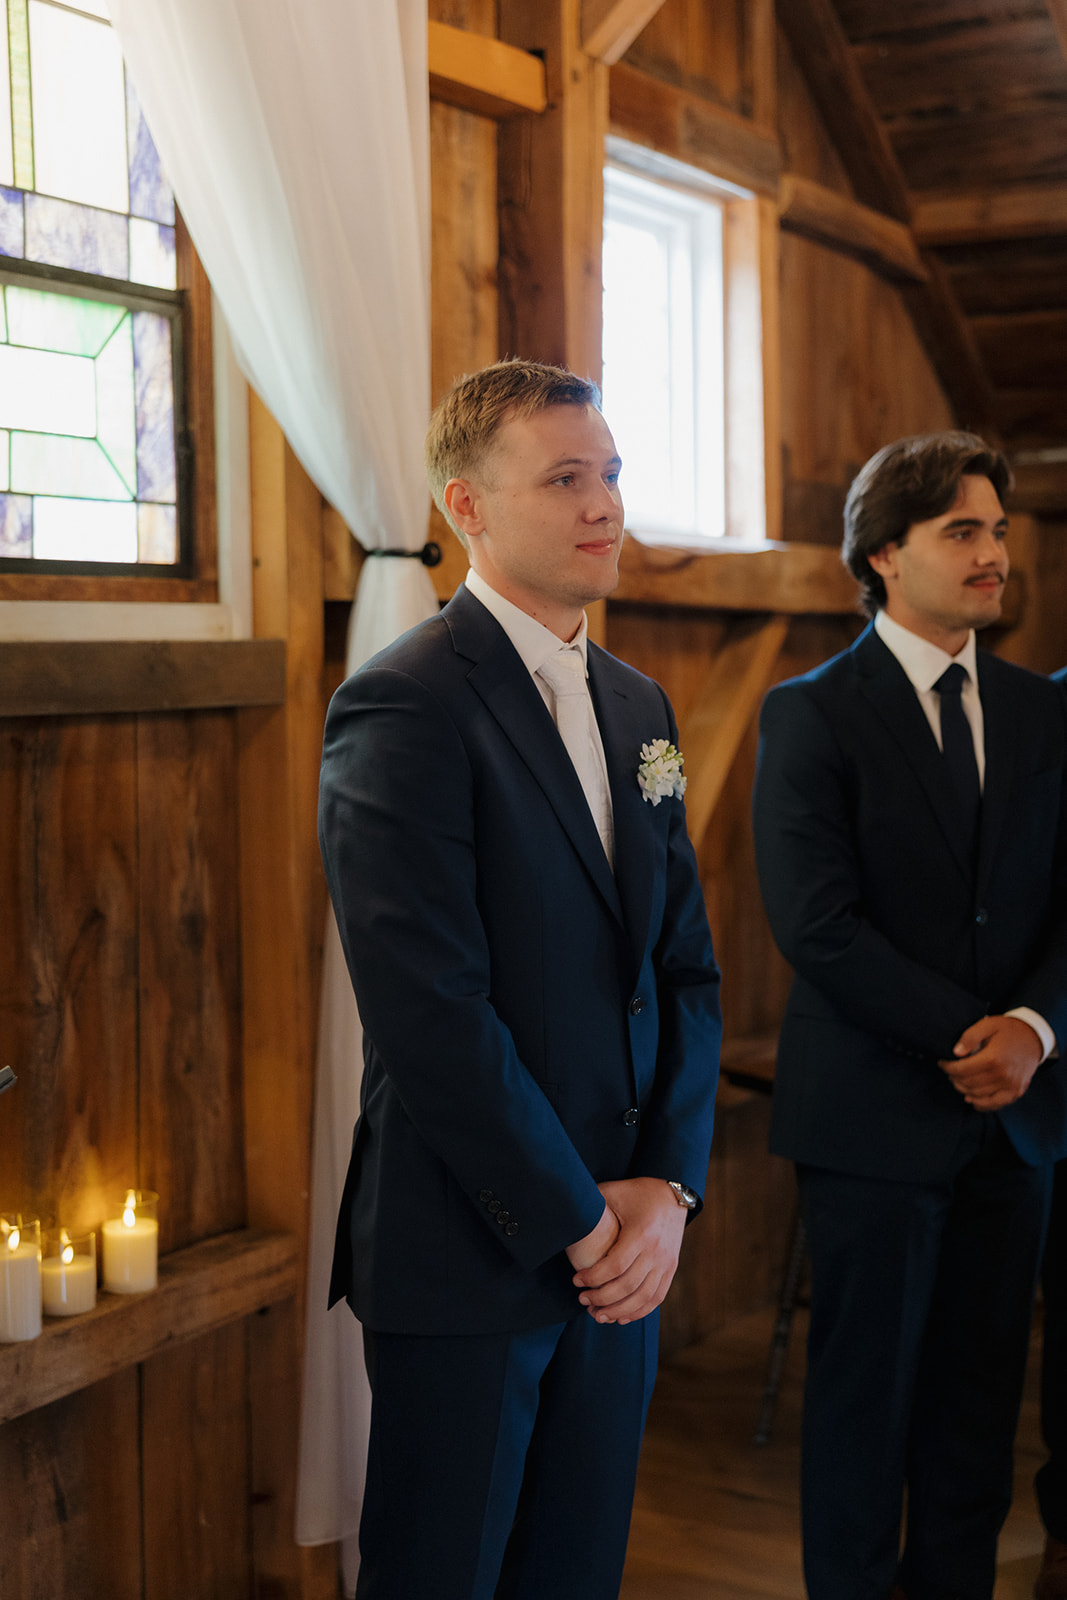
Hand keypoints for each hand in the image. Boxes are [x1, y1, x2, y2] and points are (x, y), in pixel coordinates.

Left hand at [570, 1178, 687, 1325]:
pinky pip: (656, 1298)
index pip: (615, 1266)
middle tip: (582, 1300)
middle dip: (601, 1298)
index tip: (576, 1281)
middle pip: (627, 1286)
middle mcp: (657, 1251)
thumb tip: (564, 1213)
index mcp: (641, 1233)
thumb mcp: (613, 1192)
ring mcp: (666, 1262)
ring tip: (597, 1314)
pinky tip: (620, 1317)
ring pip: (642, 1298)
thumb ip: (592, 1204)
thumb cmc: (636, 1192)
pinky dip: (638, 1312)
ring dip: (618, 1311)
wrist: (673, 1193)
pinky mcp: (671, 1269)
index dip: (593, 1278)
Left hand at [938, 1014, 1042, 1110]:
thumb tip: (956, 1053)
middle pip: (968, 1084)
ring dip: (964, 1090)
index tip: (942, 1063)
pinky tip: (971, 1097)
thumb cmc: (1008, 1030)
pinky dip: (980, 1104)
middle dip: (954, 1078)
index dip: (948, 1068)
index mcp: (993, 1058)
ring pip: (978, 1096)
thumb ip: (970, 1037)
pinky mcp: (1016, 1092)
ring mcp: (1011, 1086)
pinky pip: (994, 1105)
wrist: (1033, 1038)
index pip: (962, 1070)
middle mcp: (1003, 1075)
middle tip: (950, 1071)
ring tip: (959, 1081)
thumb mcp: (988, 1024)